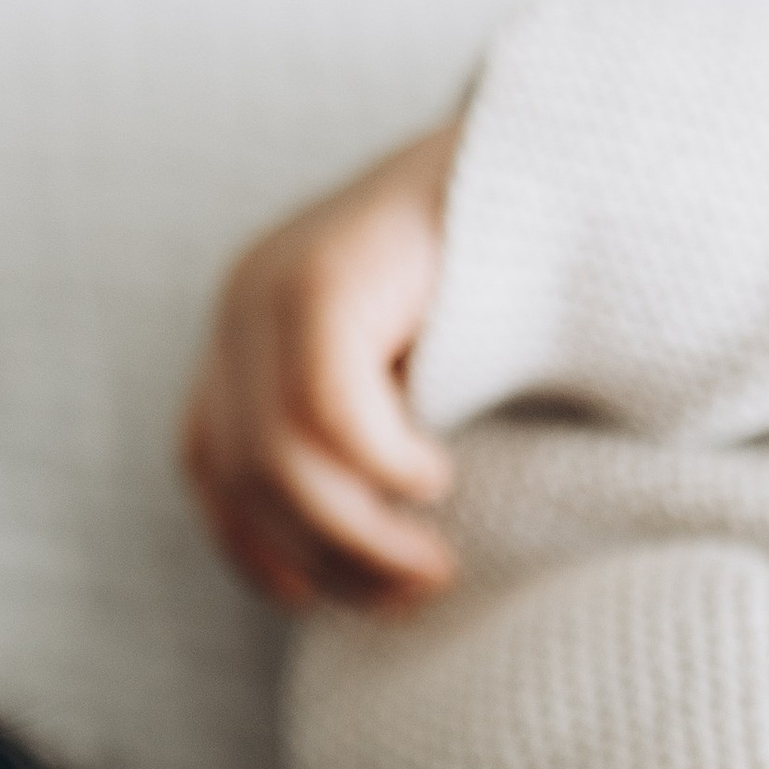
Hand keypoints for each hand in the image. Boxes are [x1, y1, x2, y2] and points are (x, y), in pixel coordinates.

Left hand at [180, 124, 462, 611]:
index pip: (212, 469)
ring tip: (434, 565)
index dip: (256, 551)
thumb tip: (342, 564)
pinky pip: (325, 409)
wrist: (557, 167)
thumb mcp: (409, 382)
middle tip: (414, 595)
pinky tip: (432, 480)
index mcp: (248, 331)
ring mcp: (274, 285)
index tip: (325, 602)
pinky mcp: (323, 278)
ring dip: (358, 535)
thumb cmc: (502, 291)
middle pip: (244, 477)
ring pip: (277, 458)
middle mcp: (244, 304)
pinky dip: (379, 463)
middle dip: (327, 559)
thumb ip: (359, 443)